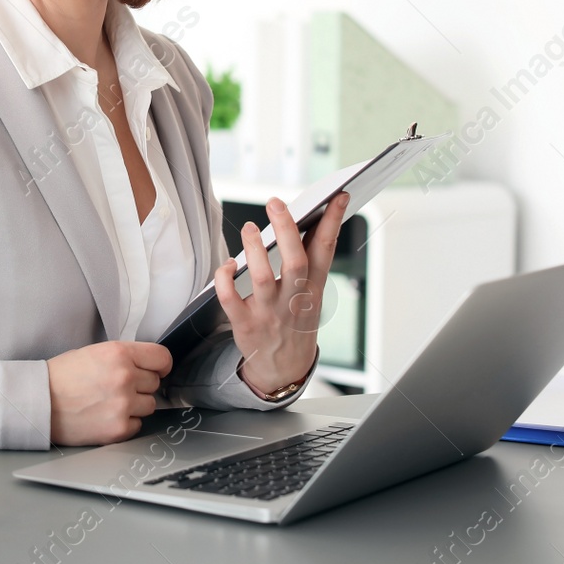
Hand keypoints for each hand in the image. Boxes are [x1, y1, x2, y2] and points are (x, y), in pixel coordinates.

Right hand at [47, 341, 171, 445]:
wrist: (39, 402)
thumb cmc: (61, 377)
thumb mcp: (94, 352)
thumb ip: (124, 357)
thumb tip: (149, 366)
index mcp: (119, 353)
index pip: (162, 357)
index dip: (160, 365)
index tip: (157, 370)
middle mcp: (124, 377)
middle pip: (155, 383)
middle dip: (140, 385)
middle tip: (116, 387)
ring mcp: (123, 405)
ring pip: (150, 405)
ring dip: (135, 405)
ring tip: (109, 402)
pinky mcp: (119, 429)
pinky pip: (138, 425)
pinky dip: (126, 422)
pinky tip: (106, 416)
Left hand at [214, 191, 350, 396]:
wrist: (284, 368)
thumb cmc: (295, 321)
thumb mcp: (311, 293)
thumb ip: (308, 260)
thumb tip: (302, 218)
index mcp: (313, 288)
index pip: (326, 251)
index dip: (333, 222)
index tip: (338, 196)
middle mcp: (293, 300)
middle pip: (295, 262)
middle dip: (287, 230)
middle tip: (276, 202)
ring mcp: (269, 313)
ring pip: (262, 278)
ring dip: (254, 249)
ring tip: (249, 228)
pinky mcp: (245, 324)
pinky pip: (230, 299)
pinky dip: (225, 278)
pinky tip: (228, 265)